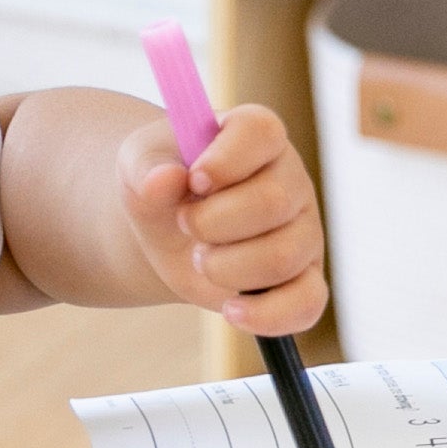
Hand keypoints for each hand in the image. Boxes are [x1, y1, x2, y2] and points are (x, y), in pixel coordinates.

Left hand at [119, 101, 325, 333]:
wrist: (168, 231)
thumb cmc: (162, 185)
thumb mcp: (139, 164)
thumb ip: (146, 167)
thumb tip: (162, 180)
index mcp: (255, 136)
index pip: (263, 133)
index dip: (226, 160)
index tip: (193, 180)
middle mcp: (289, 179)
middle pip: (274, 203)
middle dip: (213, 224)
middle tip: (185, 225)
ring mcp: (303, 230)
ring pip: (285, 257)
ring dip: (226, 267)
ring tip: (201, 260)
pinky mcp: (303, 278)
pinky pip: (307, 302)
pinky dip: (267, 314)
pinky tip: (231, 309)